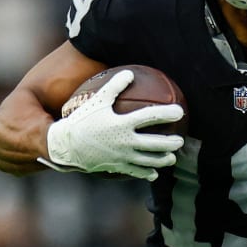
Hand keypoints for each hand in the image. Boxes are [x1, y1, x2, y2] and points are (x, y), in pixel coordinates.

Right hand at [42, 69, 184, 180]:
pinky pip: (136, 172)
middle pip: (155, 144)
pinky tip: (154, 174)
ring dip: (163, 160)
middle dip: (171, 143)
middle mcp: (125, 142)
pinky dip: (147, 173)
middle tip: (180, 140)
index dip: (166, 113)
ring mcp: (122, 156)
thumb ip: (114, 86)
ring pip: (149, 160)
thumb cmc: (82, 120)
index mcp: (122, 124)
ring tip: (172, 158)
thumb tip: (129, 72)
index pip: (150, 117)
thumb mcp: (97, 101)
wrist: (66, 146)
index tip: (180, 111)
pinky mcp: (117, 167)